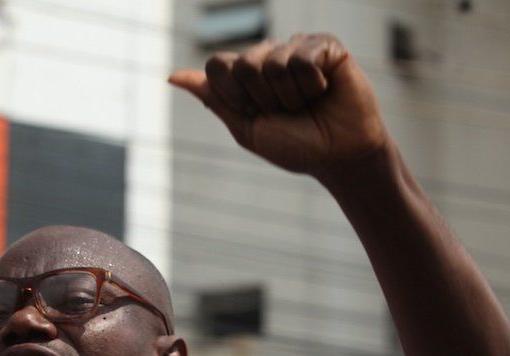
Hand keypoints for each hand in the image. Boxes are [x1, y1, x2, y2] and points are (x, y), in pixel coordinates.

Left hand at [168, 34, 388, 182]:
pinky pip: (304, 57)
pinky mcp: (326, 45)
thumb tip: (171, 76)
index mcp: (245, 74)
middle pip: (244, 65)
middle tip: (287, 111)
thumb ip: (212, 98)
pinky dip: (312, 83)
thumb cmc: (295, 146)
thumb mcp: (246, 128)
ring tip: (308, 104)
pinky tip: (325, 90)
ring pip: (274, 62)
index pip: (218, 66)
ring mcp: (297, 47)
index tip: (254, 113)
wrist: (338, 156)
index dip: (234, 95)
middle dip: (264, 99)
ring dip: (291, 96)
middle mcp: (269, 55)